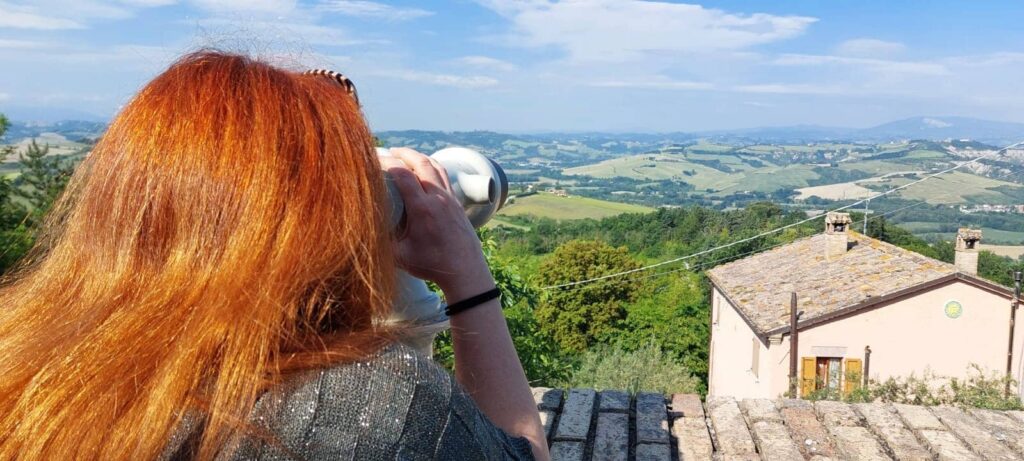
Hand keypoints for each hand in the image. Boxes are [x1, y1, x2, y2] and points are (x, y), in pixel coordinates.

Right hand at [380, 148, 495, 298]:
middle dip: (404, 153)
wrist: (465, 271)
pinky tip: (424, 172)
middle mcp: (438, 199)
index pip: (403, 175)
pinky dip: (432, 168)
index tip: (375, 160)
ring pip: (436, 167)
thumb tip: (360, 232)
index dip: (388, 163)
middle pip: (421, 163)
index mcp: (423, 209)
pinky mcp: (457, 203)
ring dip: (420, 157)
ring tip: (406, 155)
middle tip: (391, 150)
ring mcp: (450, 199)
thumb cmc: (433, 265)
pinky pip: (444, 177)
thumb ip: (381, 242)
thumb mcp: (401, 257)